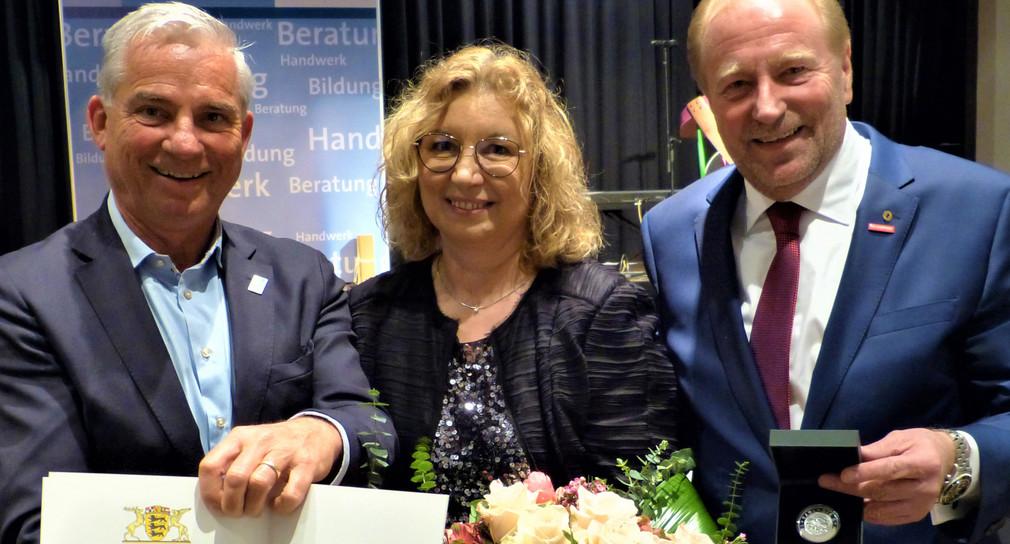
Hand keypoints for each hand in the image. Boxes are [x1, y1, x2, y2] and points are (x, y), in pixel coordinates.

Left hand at [198, 417, 341, 516]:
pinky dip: (281, 506)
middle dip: (232, 504)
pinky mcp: (306, 464)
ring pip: (259, 483)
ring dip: (254, 506)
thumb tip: (217, 498)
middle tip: (238, 512)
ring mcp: (285, 451)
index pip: (210, 465)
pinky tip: (278, 505)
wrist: (316, 432)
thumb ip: (231, 463)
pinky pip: (290, 493)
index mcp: (240, 437)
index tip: (217, 505)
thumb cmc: (276, 445)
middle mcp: (260, 441)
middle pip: (235, 478)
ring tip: (256, 510)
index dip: (210, 492)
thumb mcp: (249, 445)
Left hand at [818, 428, 954, 524]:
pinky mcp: (916, 515)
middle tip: (826, 481)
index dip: (865, 472)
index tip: (843, 474)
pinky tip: (855, 504)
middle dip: (850, 487)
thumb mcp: (899, 439)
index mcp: (922, 463)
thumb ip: (876, 450)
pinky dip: (869, 513)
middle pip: (881, 491)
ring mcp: (922, 505)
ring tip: (836, 493)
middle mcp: (925, 488)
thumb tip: (853, 455)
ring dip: (856, 502)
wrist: (944, 459)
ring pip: (882, 508)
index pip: (890, 469)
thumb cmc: (919, 445)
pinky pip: (888, 518)